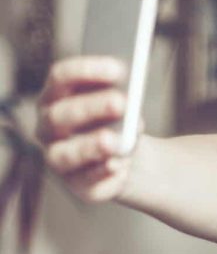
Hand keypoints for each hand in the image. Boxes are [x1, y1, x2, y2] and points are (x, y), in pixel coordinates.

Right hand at [36, 56, 134, 202]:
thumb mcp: (124, 102)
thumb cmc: (121, 116)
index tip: (118, 68)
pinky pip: (86, 183)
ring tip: (115, 142)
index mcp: (57, 96)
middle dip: (90, 108)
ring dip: (90, 147)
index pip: (61, 77)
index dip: (86, 70)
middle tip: (121, 102)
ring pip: (63, 155)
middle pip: (60, 116)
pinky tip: (119, 167)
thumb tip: (128, 99)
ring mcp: (58, 158)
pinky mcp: (77, 185)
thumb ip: (122, 96)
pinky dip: (104, 175)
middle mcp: (49, 128)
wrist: (129, 152)